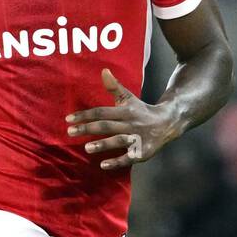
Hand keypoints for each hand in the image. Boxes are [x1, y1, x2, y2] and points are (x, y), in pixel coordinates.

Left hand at [66, 68, 182, 169]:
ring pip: (118, 141)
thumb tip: (103, 70)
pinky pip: (128, 158)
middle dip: (88, 129)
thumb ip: (114, 87)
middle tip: (70, 132)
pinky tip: (103, 165)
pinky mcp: (142, 152)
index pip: (102, 112)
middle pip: (107, 126)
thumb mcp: (128, 98)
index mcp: (125, 111)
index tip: (68, 119)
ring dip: (103, 144)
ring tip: (86, 148)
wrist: (167, 123)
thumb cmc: (141, 111)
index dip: (85, 115)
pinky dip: (117, 162)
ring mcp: (137, 139)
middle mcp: (130, 124)